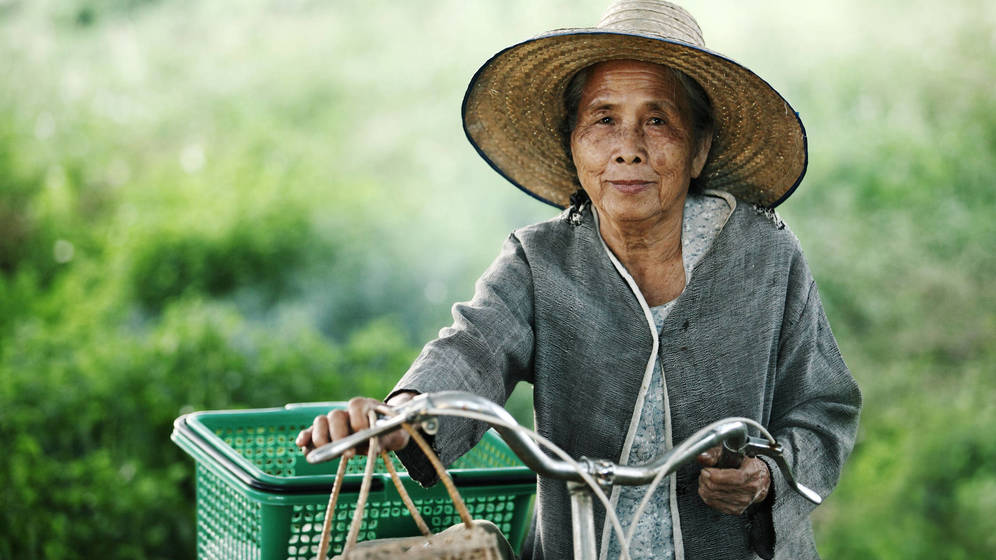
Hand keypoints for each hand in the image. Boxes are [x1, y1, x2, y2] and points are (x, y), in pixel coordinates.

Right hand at [294, 392, 416, 457]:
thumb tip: (375, 446)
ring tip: (325, 452)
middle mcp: (347, 412)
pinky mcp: (325, 434)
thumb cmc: (391, 432)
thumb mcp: (395, 435)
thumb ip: (387, 439)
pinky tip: (301, 445)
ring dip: (320, 437)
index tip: (362, 432)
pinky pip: (311, 432)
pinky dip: (305, 437)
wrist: (387, 432)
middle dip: (339, 434)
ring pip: (320, 422)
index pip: (355, 405)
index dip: (357, 418)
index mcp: (365, 406)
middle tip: (348, 452)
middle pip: (335, 416)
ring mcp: (334, 422)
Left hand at [696, 445, 770, 514]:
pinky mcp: (737, 510)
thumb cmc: (745, 464)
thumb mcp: (732, 453)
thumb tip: (702, 457)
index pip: (736, 478)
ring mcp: (744, 501)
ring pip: (715, 497)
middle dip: (706, 479)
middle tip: (703, 472)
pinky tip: (707, 488)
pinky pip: (715, 505)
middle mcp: (751, 489)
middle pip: (722, 488)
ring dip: (704, 487)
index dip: (718, 476)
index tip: (706, 471)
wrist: (760, 480)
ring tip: (704, 479)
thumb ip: (715, 453)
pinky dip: (707, 496)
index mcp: (753, 472)